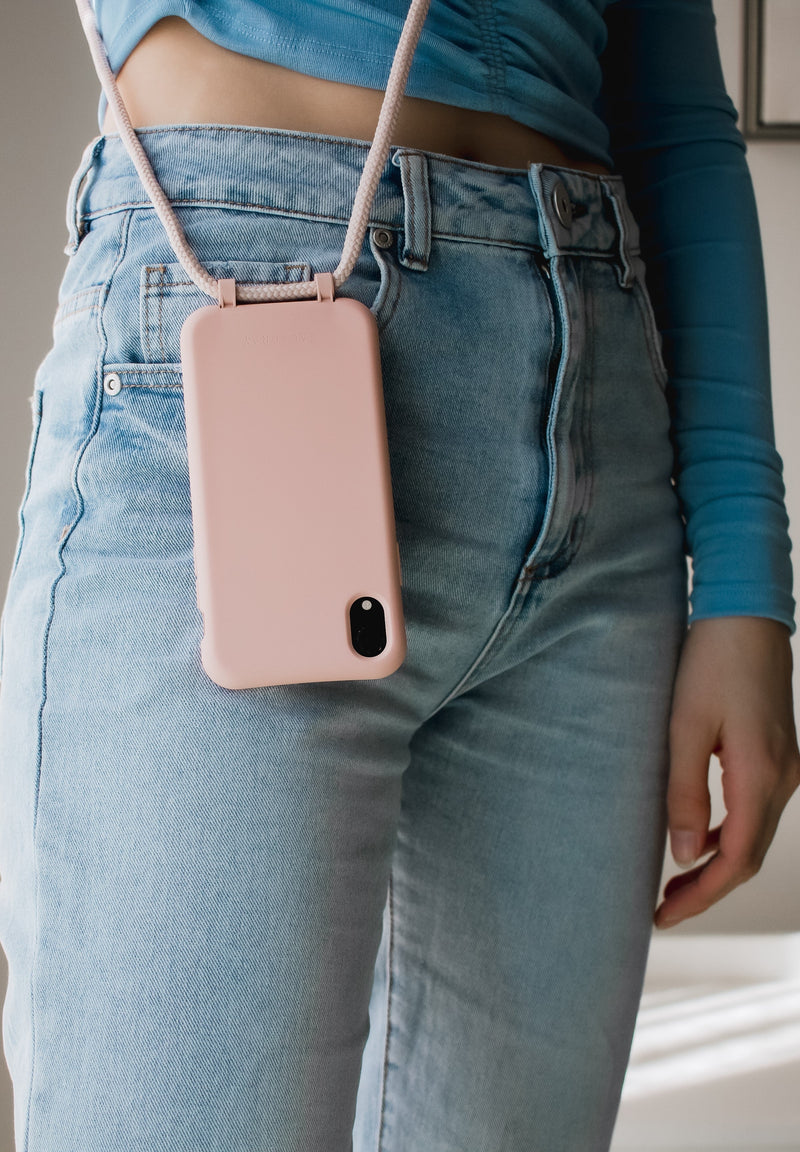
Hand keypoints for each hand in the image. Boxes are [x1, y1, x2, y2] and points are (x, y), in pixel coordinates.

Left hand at [654, 615, 799, 928]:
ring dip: (716, 863)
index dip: (702, 896)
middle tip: (662, 910)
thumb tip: (682, 855)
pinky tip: (696, 837)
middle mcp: (783, 779)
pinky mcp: (776, 753)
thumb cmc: (711, 662)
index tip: (663, 917)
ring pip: (754, 835)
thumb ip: (684, 793)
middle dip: (707, 889)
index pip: (736, 861)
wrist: (745, 613)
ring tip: (674, 883)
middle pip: (749, 856)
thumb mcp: (685, 726)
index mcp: (761, 777)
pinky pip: (754, 810)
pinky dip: (726, 833)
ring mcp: (785, 766)